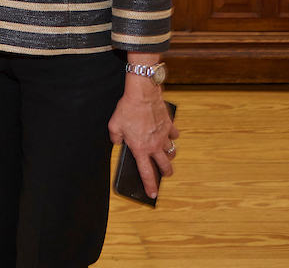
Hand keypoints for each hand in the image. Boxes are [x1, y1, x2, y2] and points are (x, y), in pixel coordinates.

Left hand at [108, 66, 179, 199]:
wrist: (143, 94)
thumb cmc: (128, 109)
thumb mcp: (114, 126)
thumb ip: (115, 138)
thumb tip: (118, 141)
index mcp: (140, 149)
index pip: (146, 173)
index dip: (150, 186)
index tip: (152, 194)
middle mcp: (154, 145)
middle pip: (164, 166)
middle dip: (165, 173)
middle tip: (165, 174)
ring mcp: (164, 135)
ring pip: (171, 151)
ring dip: (170, 155)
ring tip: (166, 155)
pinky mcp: (169, 124)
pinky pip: (174, 134)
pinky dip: (173, 135)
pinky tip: (170, 134)